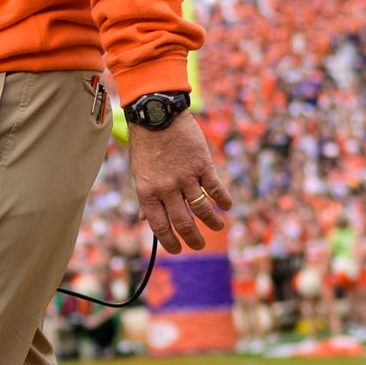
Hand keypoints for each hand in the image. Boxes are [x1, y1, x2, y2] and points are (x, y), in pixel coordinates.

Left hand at [128, 110, 231, 254]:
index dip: (170, 243)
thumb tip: (145, 220)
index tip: (178, 250)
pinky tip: (226, 206)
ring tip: (218, 226)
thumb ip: (146, 198)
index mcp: (147, 193)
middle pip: (184, 223)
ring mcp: (185, 177)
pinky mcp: (202, 165)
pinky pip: (215, 189)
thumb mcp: (138, 173)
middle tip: (199, 245)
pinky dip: (223, 200)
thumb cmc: (146, 145)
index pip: (160, 227)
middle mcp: (166, 189)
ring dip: (212, 222)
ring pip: (203, 210)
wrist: (156, 114)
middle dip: (194, 239)